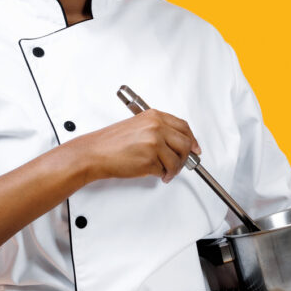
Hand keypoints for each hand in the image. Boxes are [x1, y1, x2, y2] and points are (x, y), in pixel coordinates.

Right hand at [67, 109, 201, 184]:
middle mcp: (156, 127)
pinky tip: (153, 172)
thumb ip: (158, 131)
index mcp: (154, 116)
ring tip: (165, 172)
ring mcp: (154, 143)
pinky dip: (162, 174)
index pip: (183, 126)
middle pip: (186, 143)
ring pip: (178, 160)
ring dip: (174, 169)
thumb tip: (177, 143)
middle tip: (180, 164)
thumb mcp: (137, 126)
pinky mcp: (150, 159)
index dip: (192, 139)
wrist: (94, 152)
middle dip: (185, 157)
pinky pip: (165, 170)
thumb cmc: (111, 142)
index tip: (195, 148)